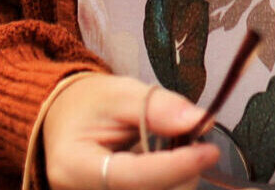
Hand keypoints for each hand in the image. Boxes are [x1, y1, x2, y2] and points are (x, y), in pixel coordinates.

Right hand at [41, 75, 219, 189]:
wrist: (65, 121)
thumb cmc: (88, 105)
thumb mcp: (118, 93)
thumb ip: (156, 106)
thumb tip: (198, 121)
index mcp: (74, 165)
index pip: (131, 177)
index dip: (174, 166)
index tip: (209, 150)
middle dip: (181, 172)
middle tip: (196, 143)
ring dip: (178, 178)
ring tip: (175, 148)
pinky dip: (169, 181)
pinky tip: (166, 164)